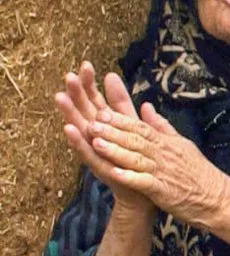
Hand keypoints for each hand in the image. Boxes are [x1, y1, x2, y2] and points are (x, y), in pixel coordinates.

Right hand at [57, 63, 156, 217]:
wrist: (144, 191)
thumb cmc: (138, 158)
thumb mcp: (132, 124)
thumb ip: (121, 103)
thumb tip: (113, 76)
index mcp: (107, 125)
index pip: (96, 99)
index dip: (91, 83)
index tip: (86, 64)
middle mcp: (97, 135)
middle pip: (84, 109)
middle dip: (76, 92)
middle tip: (68, 74)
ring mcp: (96, 150)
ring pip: (79, 128)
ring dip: (69, 113)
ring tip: (60, 96)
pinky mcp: (98, 166)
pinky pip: (85, 152)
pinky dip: (76, 141)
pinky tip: (68, 128)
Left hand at [76, 72, 229, 228]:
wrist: (219, 200)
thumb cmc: (200, 174)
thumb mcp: (183, 144)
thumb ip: (162, 127)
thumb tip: (146, 107)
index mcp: (168, 143)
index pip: (141, 128)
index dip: (120, 121)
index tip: (101, 113)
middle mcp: (165, 155)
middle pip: (135, 140)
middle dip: (112, 132)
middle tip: (91, 123)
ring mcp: (164, 173)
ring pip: (137, 159)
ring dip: (116, 151)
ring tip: (96, 144)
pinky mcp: (164, 192)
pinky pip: (144, 182)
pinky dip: (130, 177)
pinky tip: (114, 173)